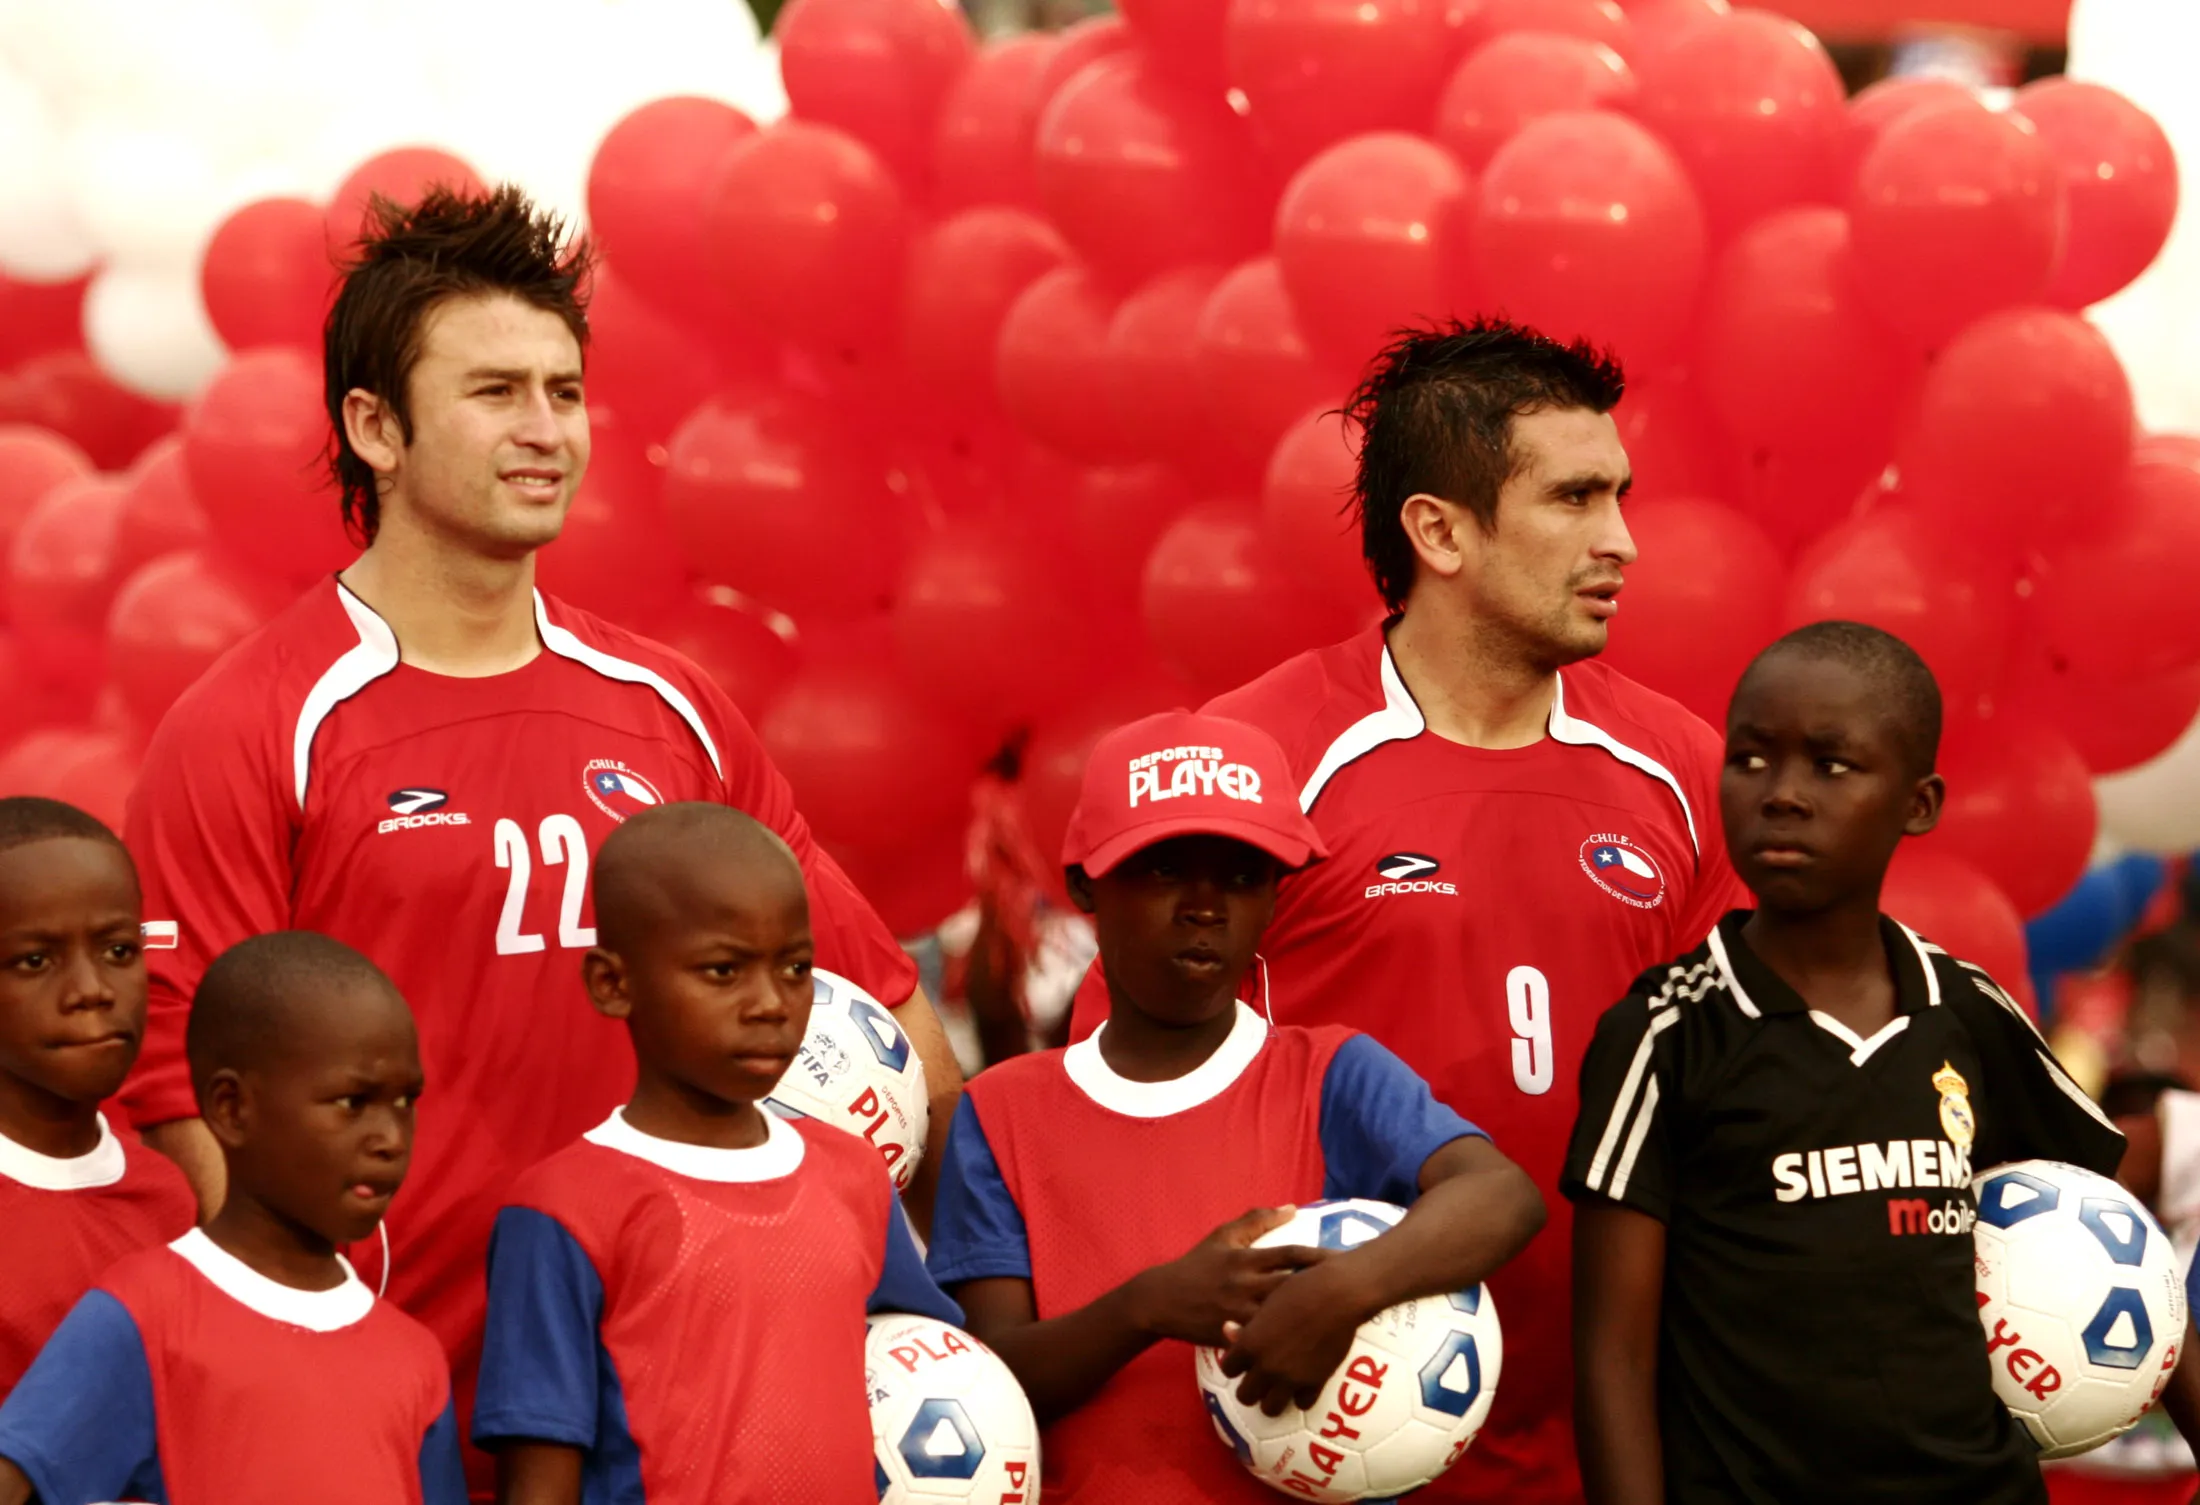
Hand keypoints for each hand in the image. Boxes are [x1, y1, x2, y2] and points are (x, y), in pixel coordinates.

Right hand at [1127, 1207, 1327, 1347]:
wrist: (1162, 1300)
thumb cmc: (1197, 1265)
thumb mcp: (1222, 1236)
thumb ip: (1256, 1221)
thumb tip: (1291, 1208)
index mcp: (1246, 1259)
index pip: (1291, 1254)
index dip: (1320, 1257)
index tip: (1346, 1260)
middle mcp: (1246, 1285)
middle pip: (1293, 1287)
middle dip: (1322, 1289)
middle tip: (1351, 1292)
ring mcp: (1240, 1313)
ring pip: (1281, 1318)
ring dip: (1307, 1319)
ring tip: (1338, 1322)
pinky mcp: (1234, 1337)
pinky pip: (1265, 1343)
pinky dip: (1285, 1344)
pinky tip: (1309, 1350)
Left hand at [1219, 1260, 1373, 1415]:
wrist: (1337, 1294)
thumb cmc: (1299, 1288)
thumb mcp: (1267, 1302)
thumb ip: (1247, 1323)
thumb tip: (1227, 1330)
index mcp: (1250, 1344)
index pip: (1228, 1369)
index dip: (1234, 1365)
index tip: (1243, 1361)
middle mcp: (1266, 1366)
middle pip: (1245, 1396)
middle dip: (1250, 1389)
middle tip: (1259, 1379)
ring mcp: (1290, 1378)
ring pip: (1270, 1409)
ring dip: (1272, 1400)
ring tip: (1278, 1388)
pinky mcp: (1315, 1382)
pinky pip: (1302, 1403)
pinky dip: (1301, 1396)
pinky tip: (1303, 1384)